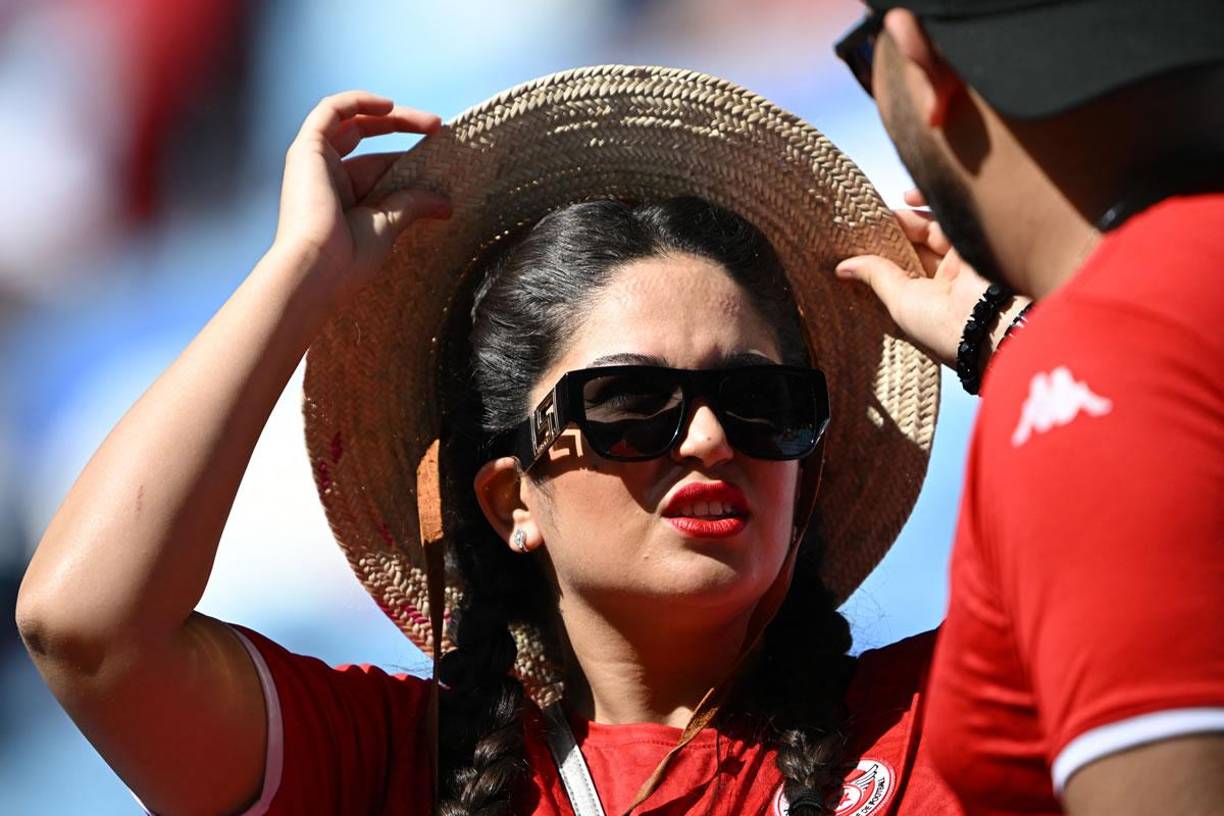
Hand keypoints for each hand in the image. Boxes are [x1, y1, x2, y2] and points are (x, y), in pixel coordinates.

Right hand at [272, 90, 451, 306]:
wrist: (318, 269)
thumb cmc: (349, 259)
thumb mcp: (389, 226)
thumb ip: (412, 205)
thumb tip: (445, 204)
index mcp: (345, 196)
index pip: (381, 165)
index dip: (411, 157)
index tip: (445, 157)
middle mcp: (327, 175)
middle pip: (367, 137)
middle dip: (403, 127)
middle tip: (439, 128)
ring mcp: (314, 162)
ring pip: (352, 121)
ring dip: (390, 115)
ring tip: (429, 122)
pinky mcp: (306, 150)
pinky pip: (330, 111)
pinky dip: (358, 101)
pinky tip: (390, 105)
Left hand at [835, 189, 991, 367]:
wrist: (989, 322)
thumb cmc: (943, 327)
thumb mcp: (900, 301)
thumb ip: (877, 276)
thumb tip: (842, 267)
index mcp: (930, 300)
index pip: (903, 269)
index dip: (882, 254)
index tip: (859, 240)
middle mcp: (949, 279)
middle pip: (917, 246)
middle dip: (893, 233)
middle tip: (867, 223)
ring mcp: (964, 258)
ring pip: (933, 228)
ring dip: (908, 218)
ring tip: (883, 213)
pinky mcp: (977, 238)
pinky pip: (951, 214)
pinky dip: (930, 202)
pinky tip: (908, 197)